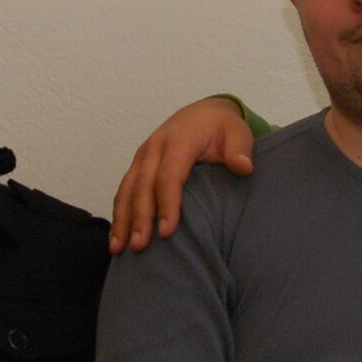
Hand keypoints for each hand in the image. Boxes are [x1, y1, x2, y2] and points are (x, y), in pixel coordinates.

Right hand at [110, 97, 255, 253]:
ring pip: (127, 189)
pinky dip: (119, 214)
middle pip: (143, 186)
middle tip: (141, 246)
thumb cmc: (222, 128)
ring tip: (119, 248)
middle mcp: (155, 148)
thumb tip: (243, 167)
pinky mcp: (137, 165)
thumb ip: (240, 149)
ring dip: (122, 219)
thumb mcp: (238, 132)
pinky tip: (117, 238)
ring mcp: (142, 156)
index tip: (167, 231)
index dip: (167, 203)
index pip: (169, 175)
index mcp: (179, 140)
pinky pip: (123, 190)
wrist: (203, 113)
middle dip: (140, 217)